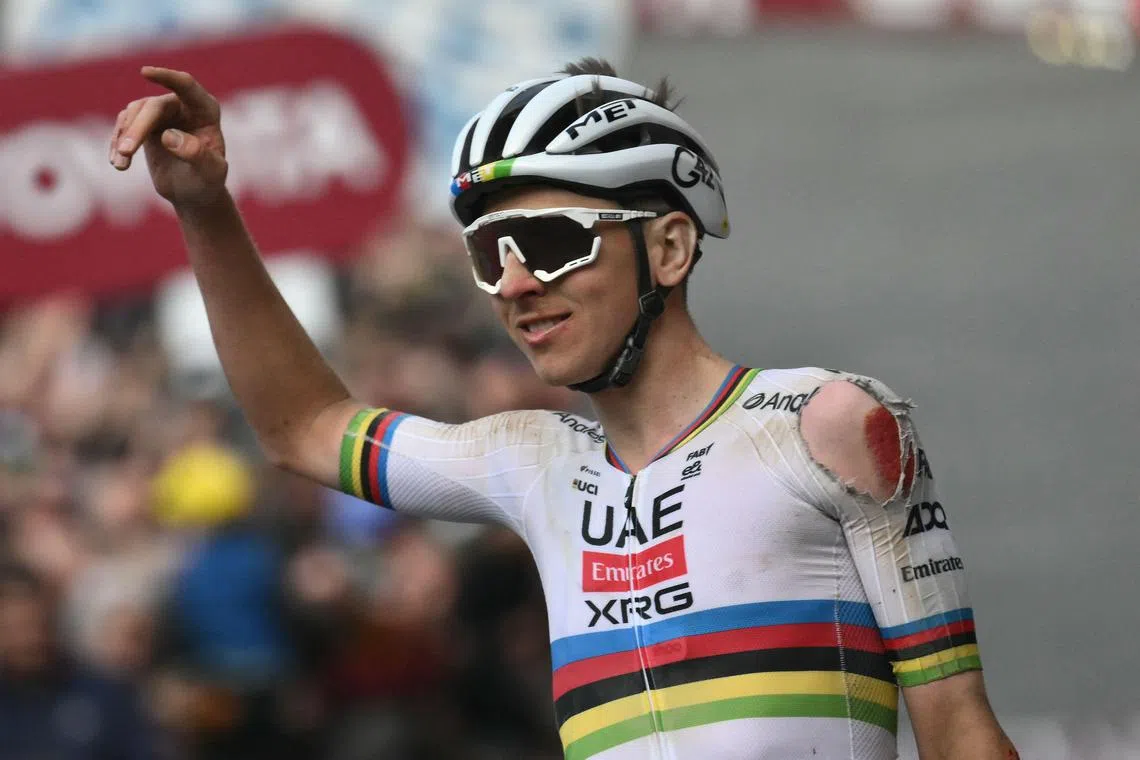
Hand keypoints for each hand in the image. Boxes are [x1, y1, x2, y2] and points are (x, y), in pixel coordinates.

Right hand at [109, 67, 227, 206]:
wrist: (194, 192)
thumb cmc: (208, 180)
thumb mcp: (210, 173)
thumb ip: (196, 154)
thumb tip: (168, 135)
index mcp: (205, 110)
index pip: (186, 86)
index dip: (166, 77)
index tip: (144, 72)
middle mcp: (182, 105)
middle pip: (154, 107)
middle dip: (138, 128)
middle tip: (126, 152)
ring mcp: (161, 113)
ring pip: (134, 114)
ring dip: (124, 137)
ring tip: (121, 165)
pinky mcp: (143, 124)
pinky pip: (124, 126)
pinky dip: (117, 143)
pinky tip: (117, 163)